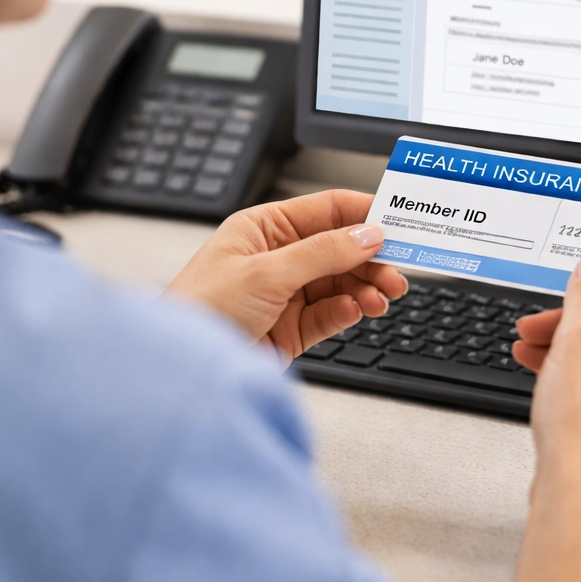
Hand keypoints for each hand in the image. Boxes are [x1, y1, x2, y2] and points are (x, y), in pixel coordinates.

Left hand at [165, 189, 406, 358]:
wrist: (181, 371)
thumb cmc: (199, 309)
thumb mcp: (266, 272)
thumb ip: (322, 253)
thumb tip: (367, 235)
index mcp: (264, 228)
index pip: (326, 210)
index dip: (364, 213)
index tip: (399, 221)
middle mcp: (278, 258)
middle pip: (341, 248)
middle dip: (372, 257)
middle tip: (399, 269)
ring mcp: (287, 294)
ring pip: (342, 281)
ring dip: (366, 286)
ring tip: (384, 295)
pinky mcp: (293, 328)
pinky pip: (332, 313)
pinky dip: (350, 310)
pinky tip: (359, 310)